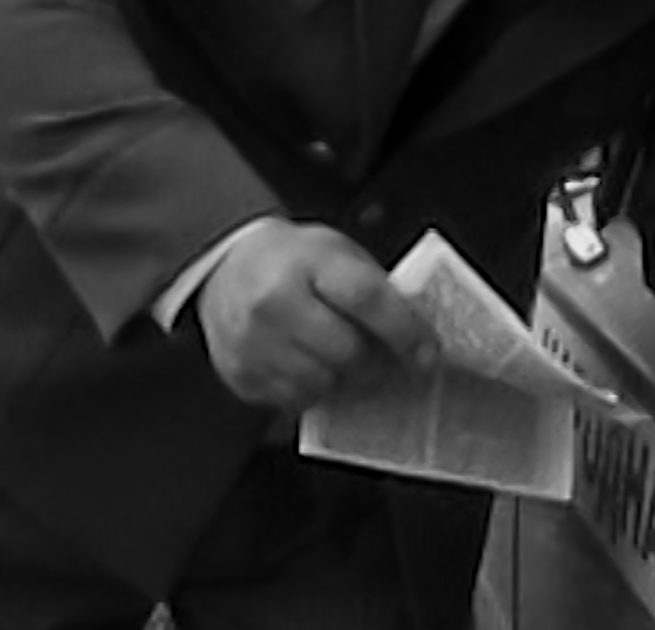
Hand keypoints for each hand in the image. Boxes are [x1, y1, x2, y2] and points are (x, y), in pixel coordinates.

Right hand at [196, 218, 437, 412]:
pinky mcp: (240, 373)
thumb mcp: (335, 252)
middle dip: (378, 364)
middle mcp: (274, 301)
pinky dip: (315, 392)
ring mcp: (252, 341)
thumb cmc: (294, 260)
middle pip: (347, 351)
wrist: (226, 267)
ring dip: (347, 382)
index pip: (366, 298)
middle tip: (389, 363)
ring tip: (350, 364)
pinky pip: (294, 401)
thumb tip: (414, 337)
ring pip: (323, 384)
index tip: (428, 353)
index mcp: (307, 261)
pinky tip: (316, 369)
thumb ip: (372, 288)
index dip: (404, 330)